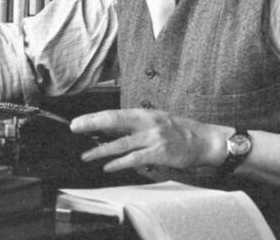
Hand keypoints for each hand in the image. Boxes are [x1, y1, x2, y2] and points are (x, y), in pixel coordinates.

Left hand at [69, 109, 230, 172]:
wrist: (204, 140)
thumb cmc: (180, 131)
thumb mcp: (157, 120)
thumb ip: (137, 125)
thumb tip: (113, 130)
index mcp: (145, 113)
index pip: (114, 113)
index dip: (95, 116)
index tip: (79, 121)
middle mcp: (148, 122)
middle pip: (114, 121)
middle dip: (92, 124)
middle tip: (75, 128)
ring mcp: (154, 137)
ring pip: (122, 143)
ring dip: (101, 150)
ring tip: (87, 155)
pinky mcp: (160, 152)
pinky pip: (135, 158)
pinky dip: (119, 163)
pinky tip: (108, 167)